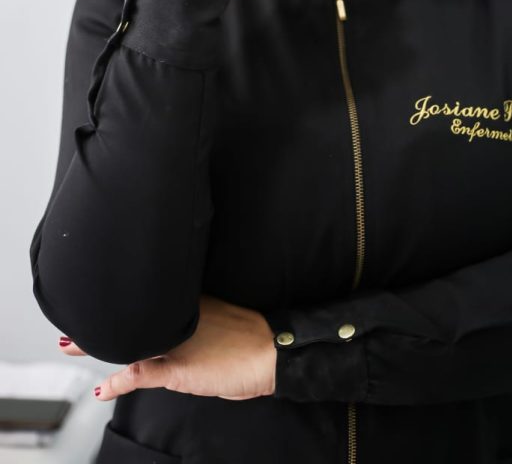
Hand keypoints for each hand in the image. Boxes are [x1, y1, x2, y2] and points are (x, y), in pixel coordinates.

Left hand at [58, 294, 277, 401]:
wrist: (272, 350)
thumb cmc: (253, 334)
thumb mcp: (222, 314)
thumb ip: (200, 313)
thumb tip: (190, 317)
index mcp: (191, 300)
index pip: (149, 295)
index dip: (123, 295)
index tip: (103, 288)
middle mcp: (179, 316)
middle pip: (132, 312)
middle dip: (102, 313)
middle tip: (74, 309)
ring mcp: (176, 341)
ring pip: (128, 340)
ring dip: (97, 342)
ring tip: (71, 341)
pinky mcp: (178, 368)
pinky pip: (140, 374)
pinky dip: (119, 381)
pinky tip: (104, 389)